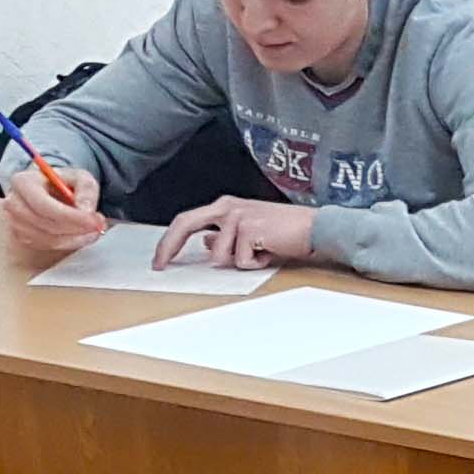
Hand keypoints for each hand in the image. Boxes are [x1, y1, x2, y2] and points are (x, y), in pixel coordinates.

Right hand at [0, 157, 102, 253]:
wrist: (48, 191)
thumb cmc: (62, 183)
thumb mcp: (79, 176)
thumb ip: (86, 189)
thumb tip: (85, 209)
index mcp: (23, 182)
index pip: (44, 206)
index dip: (71, 217)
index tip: (94, 221)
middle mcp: (13, 203)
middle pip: (46, 225)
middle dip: (76, 229)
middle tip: (99, 226)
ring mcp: (14, 222)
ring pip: (49, 239)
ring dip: (76, 238)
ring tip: (93, 229)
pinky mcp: (21, 237)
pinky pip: (47, 246)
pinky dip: (68, 243)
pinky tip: (80, 234)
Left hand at [157, 198, 319, 270]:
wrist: (314, 228)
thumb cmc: (284, 231)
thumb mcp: (248, 231)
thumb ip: (224, 237)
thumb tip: (206, 245)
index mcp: (224, 206)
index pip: (186, 221)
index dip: (169, 240)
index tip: (159, 259)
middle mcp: (227, 207)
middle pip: (185, 225)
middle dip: (169, 247)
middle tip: (160, 266)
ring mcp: (237, 217)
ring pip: (219, 256)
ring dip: (239, 262)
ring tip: (259, 253)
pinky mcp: (249, 229)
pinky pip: (241, 261)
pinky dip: (255, 264)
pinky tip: (269, 252)